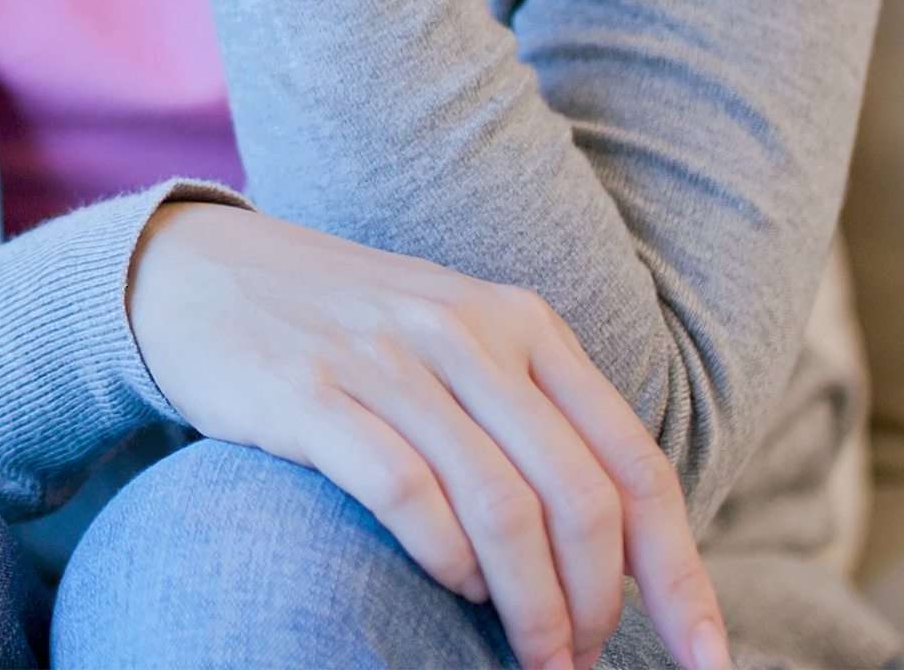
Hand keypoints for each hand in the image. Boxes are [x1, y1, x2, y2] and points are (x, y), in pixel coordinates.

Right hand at [126, 202, 732, 669]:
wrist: (198, 272)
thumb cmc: (343, 331)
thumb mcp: (456, 342)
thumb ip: (531, 417)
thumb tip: (613, 551)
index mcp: (522, 324)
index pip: (635, 465)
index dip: (680, 575)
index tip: (705, 658)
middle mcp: (467, 332)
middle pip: (579, 497)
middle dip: (594, 604)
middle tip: (576, 662)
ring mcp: (387, 359)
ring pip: (501, 508)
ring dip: (528, 606)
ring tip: (528, 653)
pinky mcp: (309, 392)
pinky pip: (404, 492)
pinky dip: (443, 558)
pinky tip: (451, 584)